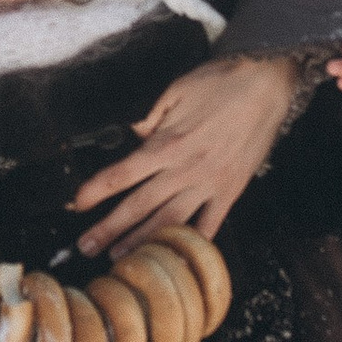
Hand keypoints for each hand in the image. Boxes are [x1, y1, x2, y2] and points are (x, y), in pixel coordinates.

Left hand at [71, 50, 298, 251]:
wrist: (265, 83)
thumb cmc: (218, 83)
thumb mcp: (174, 91)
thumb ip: (148, 118)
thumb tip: (130, 136)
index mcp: (166, 144)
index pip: (120, 174)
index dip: (95, 191)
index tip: (77, 205)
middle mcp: (184, 169)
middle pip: (139, 205)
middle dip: (109, 228)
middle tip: (87, 247)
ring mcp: (209, 183)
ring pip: (169, 221)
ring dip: (142, 242)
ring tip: (121, 258)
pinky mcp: (230, 190)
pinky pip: (210, 224)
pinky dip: (194, 243)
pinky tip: (177, 257)